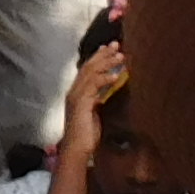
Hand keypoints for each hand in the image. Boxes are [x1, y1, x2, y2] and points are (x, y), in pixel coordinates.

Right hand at [57, 40, 126, 154]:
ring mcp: (76, 96)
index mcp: (77, 92)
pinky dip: (104, 79)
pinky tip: (116, 75)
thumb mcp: (93, 113)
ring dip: (106, 63)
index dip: (98, 58)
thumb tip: (105, 92)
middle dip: (102, 54)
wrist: (77, 149)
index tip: (110, 49)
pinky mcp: (81, 103)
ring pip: (91, 73)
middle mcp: (74, 91)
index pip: (87, 70)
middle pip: (88, 66)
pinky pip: (93, 86)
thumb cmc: (86, 135)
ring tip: (120, 56)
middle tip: (116, 44)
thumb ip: (97, 100)